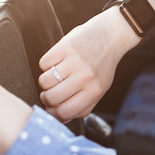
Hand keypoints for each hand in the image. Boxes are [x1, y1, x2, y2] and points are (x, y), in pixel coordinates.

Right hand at [37, 6, 141, 121]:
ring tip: (55, 74)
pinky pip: (43, 63)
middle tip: (51, 91)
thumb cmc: (103, 63)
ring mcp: (75, 61)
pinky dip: (47, 64)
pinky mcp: (65, 46)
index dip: (53, 113)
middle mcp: (85, 76)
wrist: (110, 35)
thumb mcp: (100, 88)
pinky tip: (57, 61)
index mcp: (94, 90)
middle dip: (46, 97)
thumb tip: (61, 119)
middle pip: (51, 98)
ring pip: (44, 81)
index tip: (51, 108)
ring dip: (45, 81)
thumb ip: (84, 105)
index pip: (64, 112)